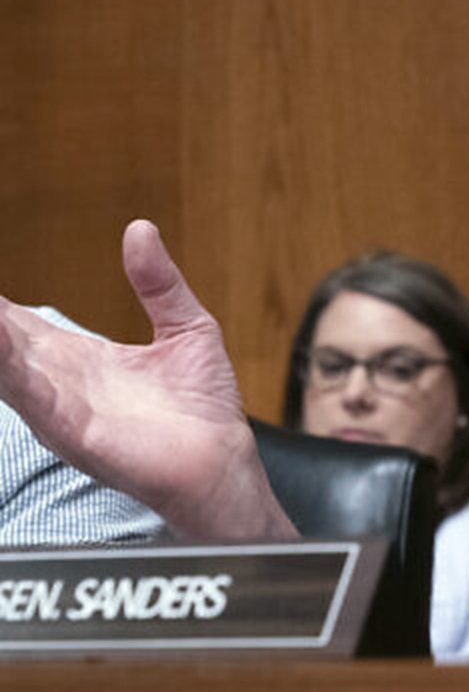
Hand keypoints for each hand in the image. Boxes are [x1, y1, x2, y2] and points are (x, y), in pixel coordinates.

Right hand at [0, 220, 296, 539]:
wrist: (223, 463)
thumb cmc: (205, 409)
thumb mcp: (186, 327)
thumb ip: (158, 282)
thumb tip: (140, 229)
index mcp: (76, 359)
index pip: (15, 322)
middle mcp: (57, 384)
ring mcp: (60, 409)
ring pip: (3, 365)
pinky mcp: (74, 432)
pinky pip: (30, 396)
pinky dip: (7, 366)